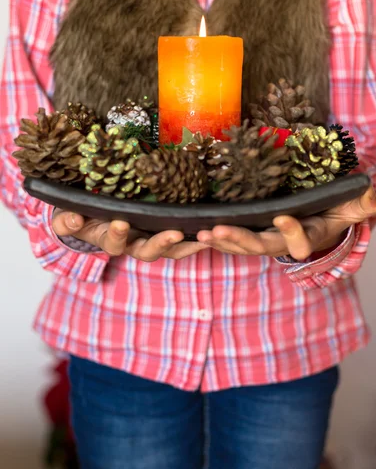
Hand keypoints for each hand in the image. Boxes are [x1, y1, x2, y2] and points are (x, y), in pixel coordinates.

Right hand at [52, 210, 208, 260]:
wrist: (92, 217)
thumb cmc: (80, 216)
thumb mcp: (69, 217)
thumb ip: (68, 220)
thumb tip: (73, 221)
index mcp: (111, 240)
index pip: (115, 243)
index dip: (117, 236)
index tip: (120, 223)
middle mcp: (133, 244)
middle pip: (149, 252)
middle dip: (161, 244)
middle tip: (174, 233)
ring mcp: (151, 239)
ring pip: (171, 250)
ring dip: (187, 244)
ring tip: (204, 236)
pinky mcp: (166, 229)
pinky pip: (184, 238)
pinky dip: (196, 236)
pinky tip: (213, 227)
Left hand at [196, 186, 375, 260]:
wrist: (319, 216)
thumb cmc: (334, 210)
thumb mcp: (351, 206)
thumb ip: (361, 203)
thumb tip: (373, 195)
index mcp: (307, 236)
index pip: (300, 241)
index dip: (292, 231)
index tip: (283, 216)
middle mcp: (283, 241)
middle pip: (261, 246)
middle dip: (241, 240)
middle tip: (219, 230)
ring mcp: (264, 239)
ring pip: (242, 246)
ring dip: (222, 241)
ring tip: (203, 233)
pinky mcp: (251, 233)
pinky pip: (232, 240)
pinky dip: (217, 237)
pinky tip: (199, 231)